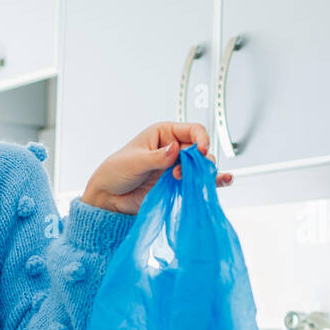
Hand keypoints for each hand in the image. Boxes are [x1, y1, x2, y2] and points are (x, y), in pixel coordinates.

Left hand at [81, 121, 233, 215]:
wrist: (107, 198)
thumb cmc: (114, 172)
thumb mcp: (134, 162)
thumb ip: (157, 157)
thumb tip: (175, 150)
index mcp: (164, 134)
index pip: (192, 131)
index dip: (201, 139)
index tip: (200, 151)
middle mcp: (173, 149)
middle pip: (200, 150)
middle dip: (201, 161)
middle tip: (186, 173)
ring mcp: (176, 167)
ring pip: (201, 167)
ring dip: (205, 173)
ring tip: (201, 181)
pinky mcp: (176, 184)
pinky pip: (197, 182)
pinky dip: (209, 183)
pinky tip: (222, 182)